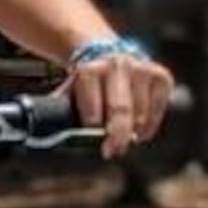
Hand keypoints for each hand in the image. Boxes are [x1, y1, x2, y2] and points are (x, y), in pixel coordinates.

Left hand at [61, 43, 177, 159]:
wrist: (110, 55)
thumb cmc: (89, 83)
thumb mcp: (70, 91)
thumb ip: (60, 111)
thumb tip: (46, 135)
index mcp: (90, 68)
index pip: (92, 100)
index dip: (92, 120)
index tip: (94, 136)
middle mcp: (118, 65)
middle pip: (120, 109)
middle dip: (116, 136)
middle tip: (112, 152)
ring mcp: (142, 69)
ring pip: (140, 115)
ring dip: (132, 133)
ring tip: (122, 139)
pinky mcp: (161, 77)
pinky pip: (158, 111)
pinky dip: (148, 127)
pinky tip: (139, 132)